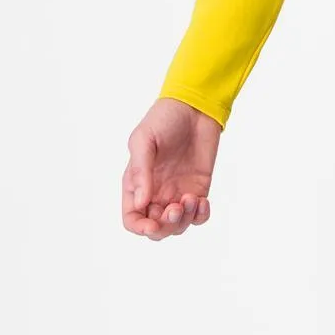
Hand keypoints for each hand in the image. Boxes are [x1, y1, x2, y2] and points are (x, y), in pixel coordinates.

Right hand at [122, 97, 221, 239]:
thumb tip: (140, 202)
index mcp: (136, 185)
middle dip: (165, 226)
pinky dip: (200, 216)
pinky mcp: (198, 188)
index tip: (153, 224)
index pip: (132, 219)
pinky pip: (198, 214)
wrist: (195, 106)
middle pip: (156, 228)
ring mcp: (177, 192)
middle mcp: (156, 193)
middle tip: (176, 207)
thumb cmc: (164, 119)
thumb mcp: (144, 140)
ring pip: (178, 225)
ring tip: (191, 199)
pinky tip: (202, 202)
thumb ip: (141, 171)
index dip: (140, 228)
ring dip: (184, 221)